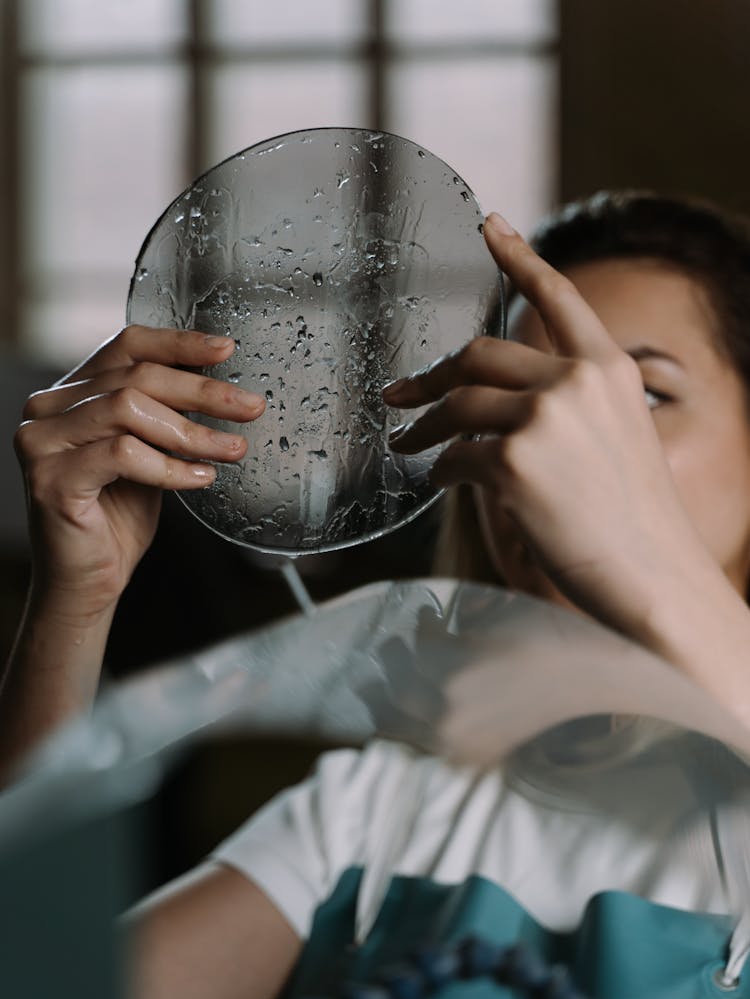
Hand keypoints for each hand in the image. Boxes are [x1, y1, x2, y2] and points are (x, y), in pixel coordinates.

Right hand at [15, 326, 264, 621]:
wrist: (88, 582)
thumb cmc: (118, 519)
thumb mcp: (148, 453)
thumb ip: (164, 416)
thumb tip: (220, 384)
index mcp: (69, 393)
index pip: (126, 346)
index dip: (179, 344)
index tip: (226, 350)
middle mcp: (46, 408)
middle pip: (136, 377)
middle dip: (202, 392)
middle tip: (250, 407)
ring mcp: (42, 441)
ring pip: (129, 409)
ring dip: (192, 431)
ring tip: (232, 450)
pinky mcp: (51, 478)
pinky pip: (124, 455)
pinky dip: (171, 466)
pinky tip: (201, 479)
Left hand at [384, 213, 715, 640]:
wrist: (656, 581)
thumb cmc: (635, 525)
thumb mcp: (620, 442)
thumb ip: (572, 407)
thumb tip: (494, 402)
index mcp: (609, 371)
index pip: (559, 297)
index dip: (519, 256)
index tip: (488, 224)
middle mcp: (578, 383)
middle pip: (480, 354)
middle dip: (431, 374)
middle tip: (399, 394)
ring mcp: (545, 420)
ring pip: (458, 404)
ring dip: (423, 425)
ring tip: (407, 443)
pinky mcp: (513, 464)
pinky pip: (452, 458)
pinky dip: (439, 471)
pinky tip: (442, 483)